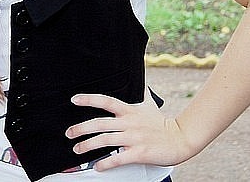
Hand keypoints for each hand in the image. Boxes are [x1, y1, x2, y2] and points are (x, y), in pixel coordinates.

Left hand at [65, 89, 194, 170]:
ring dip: (88, 146)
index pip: (105, 101)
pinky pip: (119, 158)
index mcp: (129, 110)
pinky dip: (106, 163)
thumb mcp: (150, 104)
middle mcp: (129, 123)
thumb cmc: (163, 123)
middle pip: (100, 123)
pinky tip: (98, 166)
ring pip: (106, 140)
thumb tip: (141, 82)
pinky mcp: (139, 153)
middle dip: (82, 128)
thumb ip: (142, 93)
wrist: (180, 139)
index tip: (74, 99)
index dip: (89, 99)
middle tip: (70, 133)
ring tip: (78, 149)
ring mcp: (133, 138)